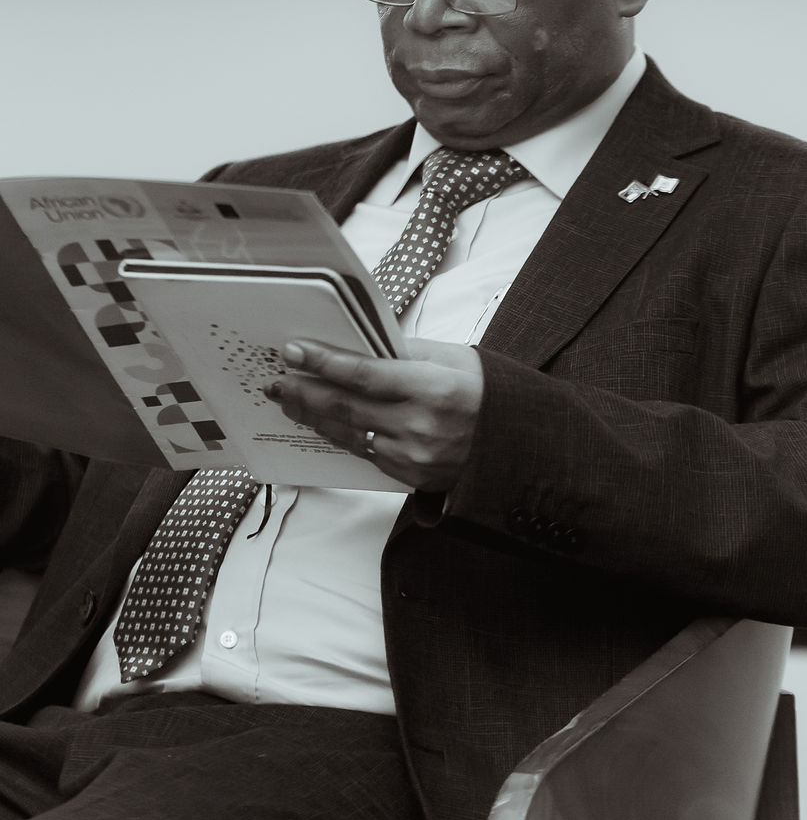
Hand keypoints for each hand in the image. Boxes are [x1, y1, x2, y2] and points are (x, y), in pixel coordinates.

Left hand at [264, 337, 484, 492]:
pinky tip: (318, 421)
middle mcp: (420, 426)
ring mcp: (412, 456)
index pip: (365, 374)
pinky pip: (361, 452)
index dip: (324, 362)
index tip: (293, 350)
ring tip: (287, 398)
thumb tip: (358, 343)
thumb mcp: (455, 358)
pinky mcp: (408, 476)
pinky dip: (336, 434)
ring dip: (311, 415)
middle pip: (346, 407)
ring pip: (347, 433)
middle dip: (304, 391)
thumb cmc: (486, 392)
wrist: (518, 446)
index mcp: (434, 388)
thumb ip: (405, 351)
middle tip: (276, 379)